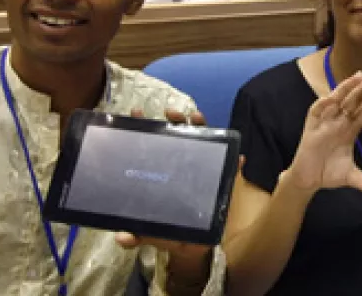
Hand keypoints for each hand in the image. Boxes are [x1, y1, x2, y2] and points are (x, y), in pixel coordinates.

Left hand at [118, 108, 224, 288]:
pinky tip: (239, 158)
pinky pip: (232, 167)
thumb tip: (123, 237)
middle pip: (179, 135)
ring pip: (205, 141)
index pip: (154, 145)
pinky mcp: (223, 181)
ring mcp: (204, 170)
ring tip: (196, 117)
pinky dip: (236, 161)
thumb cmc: (175, 234)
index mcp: (164, 172)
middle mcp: (184, 165)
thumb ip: (140, 235)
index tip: (136, 113)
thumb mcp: (155, 235)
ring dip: (202, 126)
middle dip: (175, 119)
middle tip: (169, 112)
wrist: (199, 248)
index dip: (146, 128)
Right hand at [284, 62, 361, 203]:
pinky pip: (318, 110)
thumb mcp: (353, 178)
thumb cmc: (329, 173)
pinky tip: (333, 96)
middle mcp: (339, 121)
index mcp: (350, 128)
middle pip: (355, 98)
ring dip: (347, 87)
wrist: (307, 181)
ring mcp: (326, 121)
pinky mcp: (312, 126)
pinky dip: (325, 102)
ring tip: (360, 75)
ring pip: (338, 99)